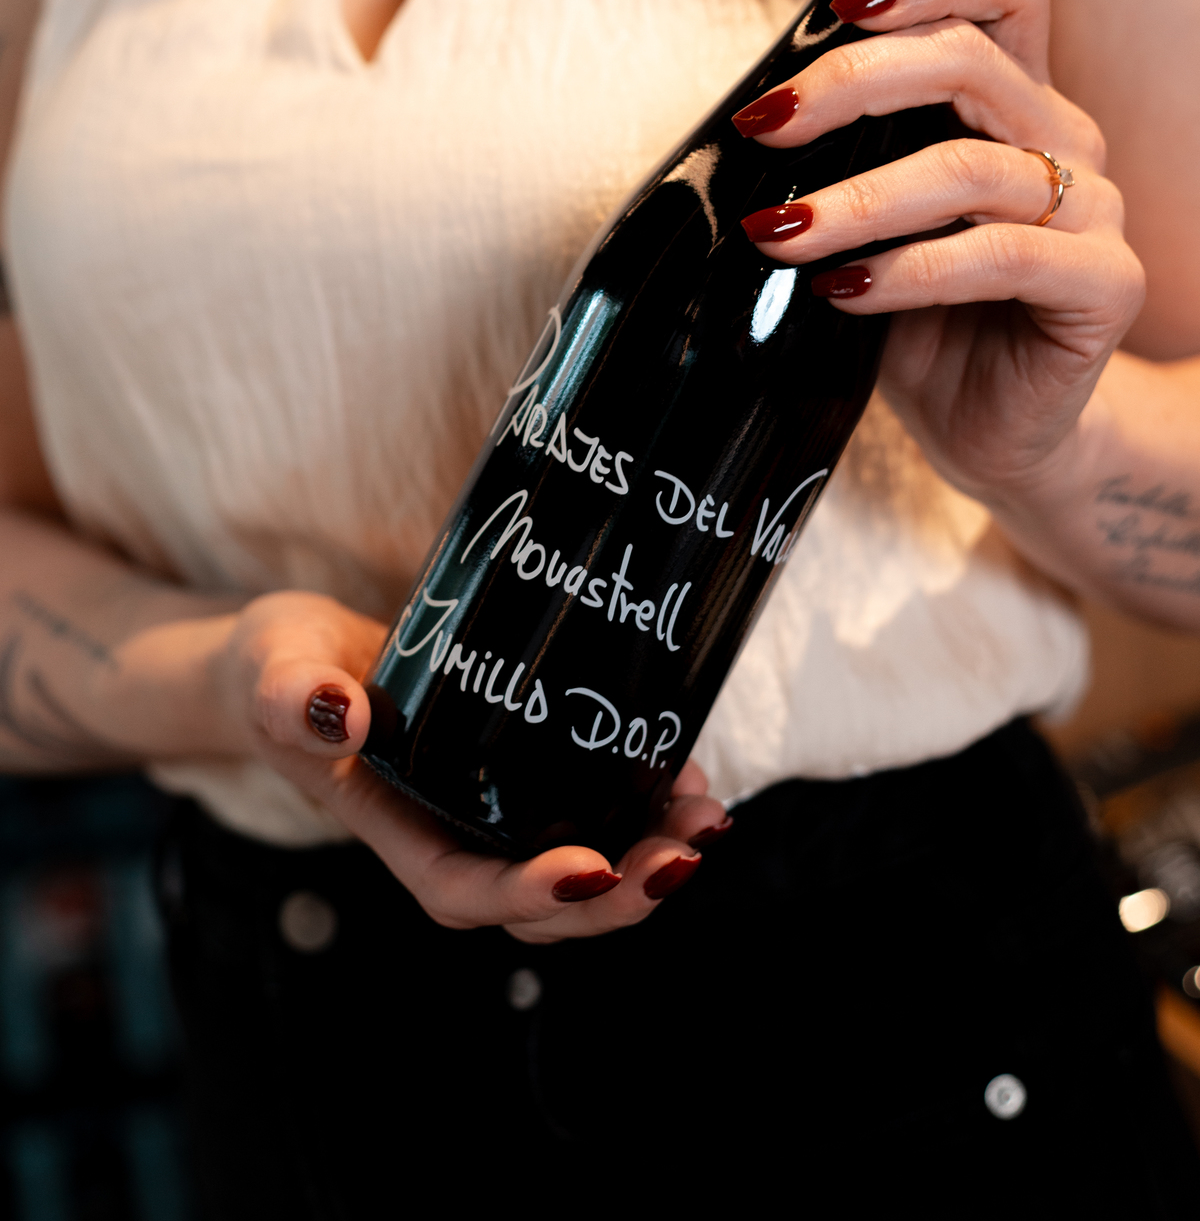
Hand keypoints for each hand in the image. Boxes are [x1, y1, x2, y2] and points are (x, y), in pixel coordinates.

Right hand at [215, 590, 727, 942]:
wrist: (298, 660)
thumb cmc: (281, 672)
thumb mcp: (271, 669)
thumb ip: (291, 693)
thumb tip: (339, 713)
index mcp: (392, 829)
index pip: (462, 890)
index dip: (526, 894)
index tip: (588, 871)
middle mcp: (453, 835)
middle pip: (542, 905)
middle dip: (619, 895)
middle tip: (682, 855)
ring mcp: (492, 811)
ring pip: (582, 867)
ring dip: (649, 858)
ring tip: (706, 820)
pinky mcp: (525, 773)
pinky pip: (593, 812)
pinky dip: (646, 807)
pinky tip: (689, 775)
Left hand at [736, 0, 1144, 505]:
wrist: (988, 430)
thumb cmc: (916, 317)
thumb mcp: (865, 223)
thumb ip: (839, 158)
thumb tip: (747, 120)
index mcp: (1016, 101)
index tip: (839, 6)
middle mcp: (1064, 139)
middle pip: (969, 60)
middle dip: (852, 83)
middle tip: (767, 127)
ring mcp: (1094, 212)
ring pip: (970, 167)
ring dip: (858, 198)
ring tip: (779, 233)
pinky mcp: (1106, 286)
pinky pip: (1001, 257)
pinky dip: (908, 271)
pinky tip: (844, 292)